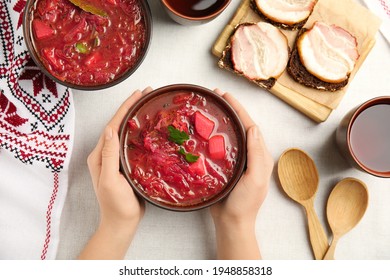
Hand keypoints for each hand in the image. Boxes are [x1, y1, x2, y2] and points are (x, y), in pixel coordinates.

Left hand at [79, 87, 151, 258]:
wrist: (121, 223)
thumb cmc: (116, 205)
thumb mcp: (110, 181)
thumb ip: (109, 156)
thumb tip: (110, 130)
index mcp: (100, 156)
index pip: (112, 126)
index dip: (124, 109)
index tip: (137, 94)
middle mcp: (106, 154)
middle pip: (118, 125)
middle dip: (130, 108)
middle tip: (146, 93)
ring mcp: (115, 159)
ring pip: (125, 132)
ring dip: (134, 117)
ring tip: (147, 104)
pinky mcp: (125, 164)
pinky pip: (131, 143)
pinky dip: (139, 132)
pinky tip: (149, 128)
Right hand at [210, 89, 273, 258]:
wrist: (232, 222)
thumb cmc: (245, 203)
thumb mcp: (255, 178)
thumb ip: (256, 154)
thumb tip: (253, 128)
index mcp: (259, 155)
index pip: (249, 126)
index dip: (238, 109)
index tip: (225, 95)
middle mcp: (248, 154)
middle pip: (239, 126)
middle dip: (228, 110)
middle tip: (214, 97)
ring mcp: (236, 160)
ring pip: (228, 135)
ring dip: (220, 120)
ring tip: (208, 108)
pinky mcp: (224, 167)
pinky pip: (218, 147)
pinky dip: (212, 136)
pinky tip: (202, 131)